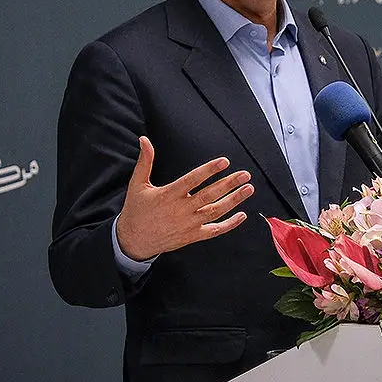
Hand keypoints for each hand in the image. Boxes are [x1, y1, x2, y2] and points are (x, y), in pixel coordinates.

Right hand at [114, 136, 253, 260]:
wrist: (133, 241)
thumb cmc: (136, 210)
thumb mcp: (137, 184)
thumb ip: (145, 161)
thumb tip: (144, 140)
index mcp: (168, 195)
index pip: (192, 180)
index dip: (209, 170)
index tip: (224, 162)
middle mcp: (180, 210)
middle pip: (209, 195)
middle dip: (229, 184)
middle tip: (244, 174)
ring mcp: (188, 224)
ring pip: (215, 211)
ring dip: (234, 200)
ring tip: (248, 189)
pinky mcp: (192, 236)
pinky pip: (214, 230)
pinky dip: (229, 224)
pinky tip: (242, 215)